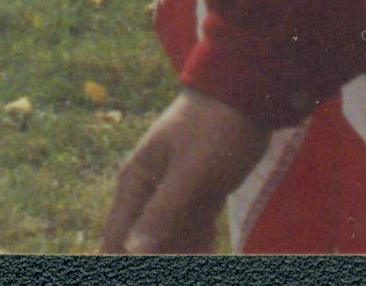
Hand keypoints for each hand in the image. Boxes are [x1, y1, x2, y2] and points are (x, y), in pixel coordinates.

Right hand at [101, 88, 271, 253]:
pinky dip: (200, 243)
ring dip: (182, 252)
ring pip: (171, 239)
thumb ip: (162, 211)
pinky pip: (194, 230)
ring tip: (201, 250)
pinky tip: (208, 247)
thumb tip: (132, 250)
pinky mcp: (200, 196)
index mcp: (136, 182)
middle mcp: (150, 191)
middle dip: (160, 255)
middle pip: (143, 243)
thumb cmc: (213, 129)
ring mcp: (175, 194)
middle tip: (187, 253)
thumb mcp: (190, 171)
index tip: (143, 268)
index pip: (117, 237)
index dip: (121, 260)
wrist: (248, 97)